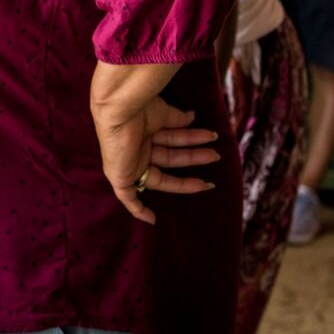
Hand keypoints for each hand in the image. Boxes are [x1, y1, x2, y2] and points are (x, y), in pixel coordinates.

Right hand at [92, 96, 219, 224]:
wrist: (117, 112)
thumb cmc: (117, 148)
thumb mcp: (119, 180)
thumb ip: (130, 201)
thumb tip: (152, 221)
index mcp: (134, 166)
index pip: (163, 179)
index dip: (183, 184)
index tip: (205, 185)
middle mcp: (143, 149)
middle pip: (173, 158)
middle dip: (194, 158)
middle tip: (215, 157)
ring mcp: (150, 130)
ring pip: (178, 139)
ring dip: (196, 139)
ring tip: (214, 139)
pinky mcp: (157, 112)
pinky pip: (176, 118)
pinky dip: (187, 119)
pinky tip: (194, 118)